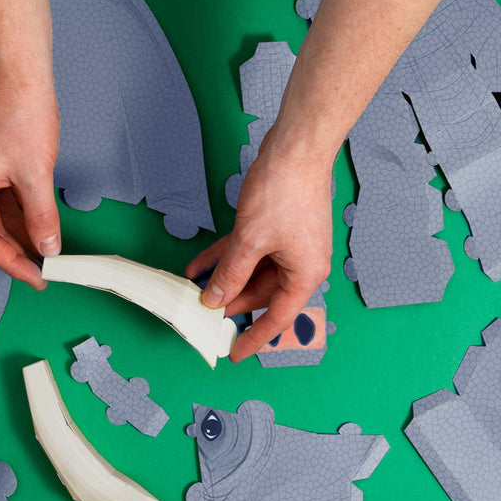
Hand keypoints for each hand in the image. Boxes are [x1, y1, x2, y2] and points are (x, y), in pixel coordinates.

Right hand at [0, 68, 60, 288]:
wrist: (19, 70)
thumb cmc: (20, 110)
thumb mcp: (36, 173)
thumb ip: (41, 216)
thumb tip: (47, 247)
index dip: (11, 263)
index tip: (35, 278)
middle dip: (16, 251)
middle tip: (43, 270)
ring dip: (21, 232)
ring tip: (46, 250)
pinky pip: (3, 196)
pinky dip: (21, 212)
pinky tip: (40, 222)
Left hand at [186, 139, 333, 362]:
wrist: (296, 148)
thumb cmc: (286, 190)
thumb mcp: (250, 240)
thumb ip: (231, 274)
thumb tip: (215, 299)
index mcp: (305, 274)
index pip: (277, 317)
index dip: (254, 337)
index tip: (235, 351)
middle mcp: (301, 264)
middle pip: (262, 294)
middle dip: (230, 302)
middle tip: (202, 313)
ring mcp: (289, 245)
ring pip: (252, 272)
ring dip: (224, 279)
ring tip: (194, 287)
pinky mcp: (277, 228)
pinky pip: (249, 252)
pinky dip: (225, 258)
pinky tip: (199, 265)